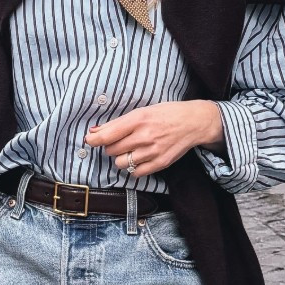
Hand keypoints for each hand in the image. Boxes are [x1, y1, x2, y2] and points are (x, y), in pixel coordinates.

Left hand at [85, 99, 224, 178]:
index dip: (94, 139)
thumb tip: (95, 132)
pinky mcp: (160, 163)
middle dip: (111, 147)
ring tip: (130, 151)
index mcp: (138, 119)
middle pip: (111, 151)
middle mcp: (144, 136)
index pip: (107, 135)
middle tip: (119, 142)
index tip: (91, 140)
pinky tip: (139, 159)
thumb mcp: (142, 111)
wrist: (193, 122)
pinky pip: (135, 173)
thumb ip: (118, 123)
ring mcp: (153, 151)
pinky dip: (133, 168)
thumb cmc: (166, 114)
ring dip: (121, 158)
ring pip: (121, 163)